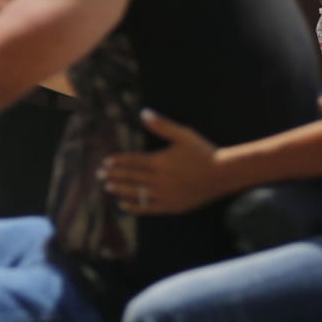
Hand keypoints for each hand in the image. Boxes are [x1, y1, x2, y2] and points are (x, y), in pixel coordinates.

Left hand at [101, 109, 223, 214]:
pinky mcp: (172, 206)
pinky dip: (134, 206)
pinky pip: (148, 208)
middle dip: (113, 176)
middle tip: (99, 175)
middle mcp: (160, 180)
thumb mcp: (183, 134)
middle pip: (131, 178)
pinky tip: (124, 205)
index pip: (133, 162)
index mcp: (160, 162)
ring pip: (137, 193)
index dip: (118, 162)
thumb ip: (162, 125)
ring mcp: (165, 195)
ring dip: (120, 190)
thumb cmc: (203, 151)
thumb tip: (144, 112)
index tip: (106, 162)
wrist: (223, 175)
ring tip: (108, 188)